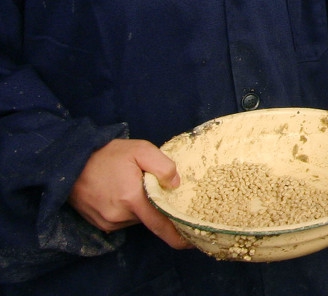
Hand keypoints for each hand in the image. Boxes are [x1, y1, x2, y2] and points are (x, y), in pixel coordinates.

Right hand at [69, 139, 190, 249]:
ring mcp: (108, 222)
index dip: (178, 236)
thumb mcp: (140, 150)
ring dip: (141, 207)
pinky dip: (128, 210)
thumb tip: (175, 185)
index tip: (193, 242)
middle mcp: (119, 216)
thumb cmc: (107, 155)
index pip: (161, 225)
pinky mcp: (100, 223)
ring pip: (137, 219)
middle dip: (157, 207)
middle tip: (154, 188)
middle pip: (150, 219)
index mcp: (132, 199)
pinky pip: (123, 220)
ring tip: (132, 186)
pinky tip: (121, 192)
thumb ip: (162, 166)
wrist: (70, 163)